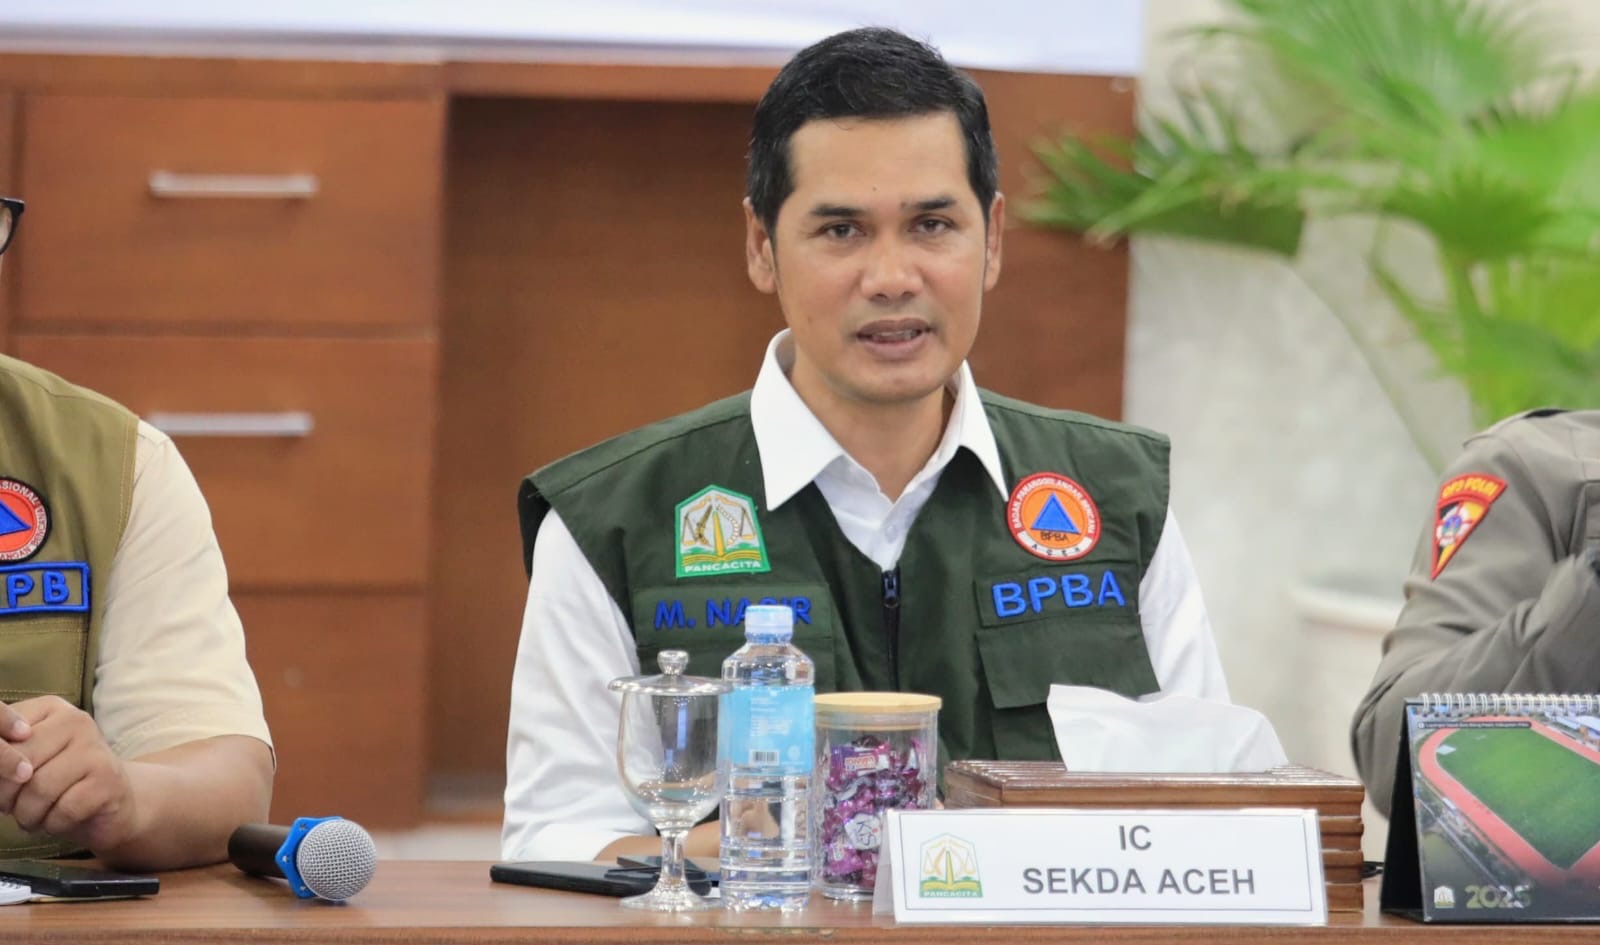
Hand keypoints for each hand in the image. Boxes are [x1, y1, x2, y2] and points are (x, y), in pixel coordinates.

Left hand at [0, 696, 138, 852]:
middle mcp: (76, 720)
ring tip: (34, 817)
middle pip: (19, 761)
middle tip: (10, 807)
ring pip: (39, 788)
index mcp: (50, 708)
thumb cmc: (57, 781)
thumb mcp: (25, 761)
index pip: (3, 731)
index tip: (0, 782)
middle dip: (6, 795)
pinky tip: (58, 821)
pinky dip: (53, 824)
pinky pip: (64, 809)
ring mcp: (96, 748)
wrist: (111, 801)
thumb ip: (4, 755)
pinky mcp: (109, 779)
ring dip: (28, 815)